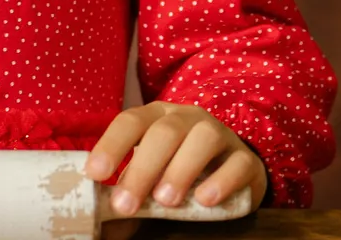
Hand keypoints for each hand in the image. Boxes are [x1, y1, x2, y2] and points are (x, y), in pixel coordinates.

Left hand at [82, 102, 266, 215]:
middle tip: (126, 204)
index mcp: (157, 116)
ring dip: (181, 169)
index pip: (131, 121)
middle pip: (165, 132)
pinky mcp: (246, 158)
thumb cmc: (179, 172)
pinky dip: (221, 181)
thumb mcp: (152, 176)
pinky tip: (205, 200)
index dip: (111, 144)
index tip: (94, 173)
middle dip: (142, 169)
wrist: (232, 171)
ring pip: (203, 138)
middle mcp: (188, 118)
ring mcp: (221, 134)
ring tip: (166, 201)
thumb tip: (101, 224)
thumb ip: (130, 192)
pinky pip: (238, 162)